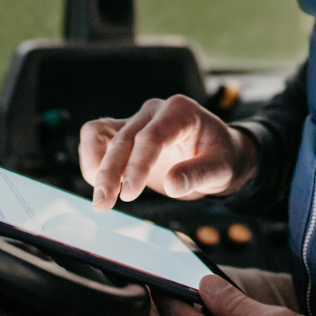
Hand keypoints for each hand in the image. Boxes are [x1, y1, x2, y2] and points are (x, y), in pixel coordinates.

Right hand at [80, 95, 257, 211]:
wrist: (218, 154)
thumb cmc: (222, 158)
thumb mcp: (221, 169)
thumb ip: (198, 174)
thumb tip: (172, 185)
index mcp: (180, 112)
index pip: (151, 137)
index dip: (137, 167)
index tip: (129, 196)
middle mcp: (154, 111)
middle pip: (122, 139)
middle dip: (109, 172)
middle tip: (103, 204)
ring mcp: (136, 120)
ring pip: (99, 133)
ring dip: (93, 165)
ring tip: (99, 198)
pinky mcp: (124, 133)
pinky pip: (97, 139)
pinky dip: (92, 161)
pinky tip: (102, 187)